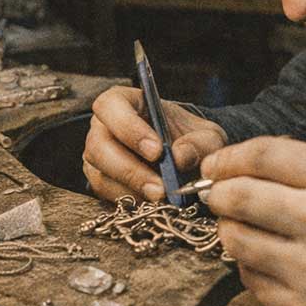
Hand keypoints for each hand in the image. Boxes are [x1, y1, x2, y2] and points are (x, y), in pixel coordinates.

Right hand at [82, 85, 227, 201]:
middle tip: (160, 186)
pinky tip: (150, 203)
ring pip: (99, 174)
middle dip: (129, 169)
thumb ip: (199, 144)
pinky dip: (128, 201)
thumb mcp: (207, 136)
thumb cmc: (192, 139)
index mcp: (124, 102)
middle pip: (98, 146)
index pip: (111, 105)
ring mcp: (98, 156)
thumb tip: (179, 157)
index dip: (128, 127)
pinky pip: (105, 194)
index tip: (157, 151)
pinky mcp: (101, 182)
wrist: (189, 161)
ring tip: (160, 197)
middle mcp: (104, 127)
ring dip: (130, 189)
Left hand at [201, 136, 305, 305]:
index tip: (213, 164)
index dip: (228, 157)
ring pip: (235, 238)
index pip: (263, 155)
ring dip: (230, 229)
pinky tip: (273, 261)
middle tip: (216, 195)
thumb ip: (302, 166)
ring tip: (246, 227)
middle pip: (239, 195)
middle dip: (218, 193)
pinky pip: (250, 278)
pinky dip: (252, 266)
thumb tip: (232, 164)